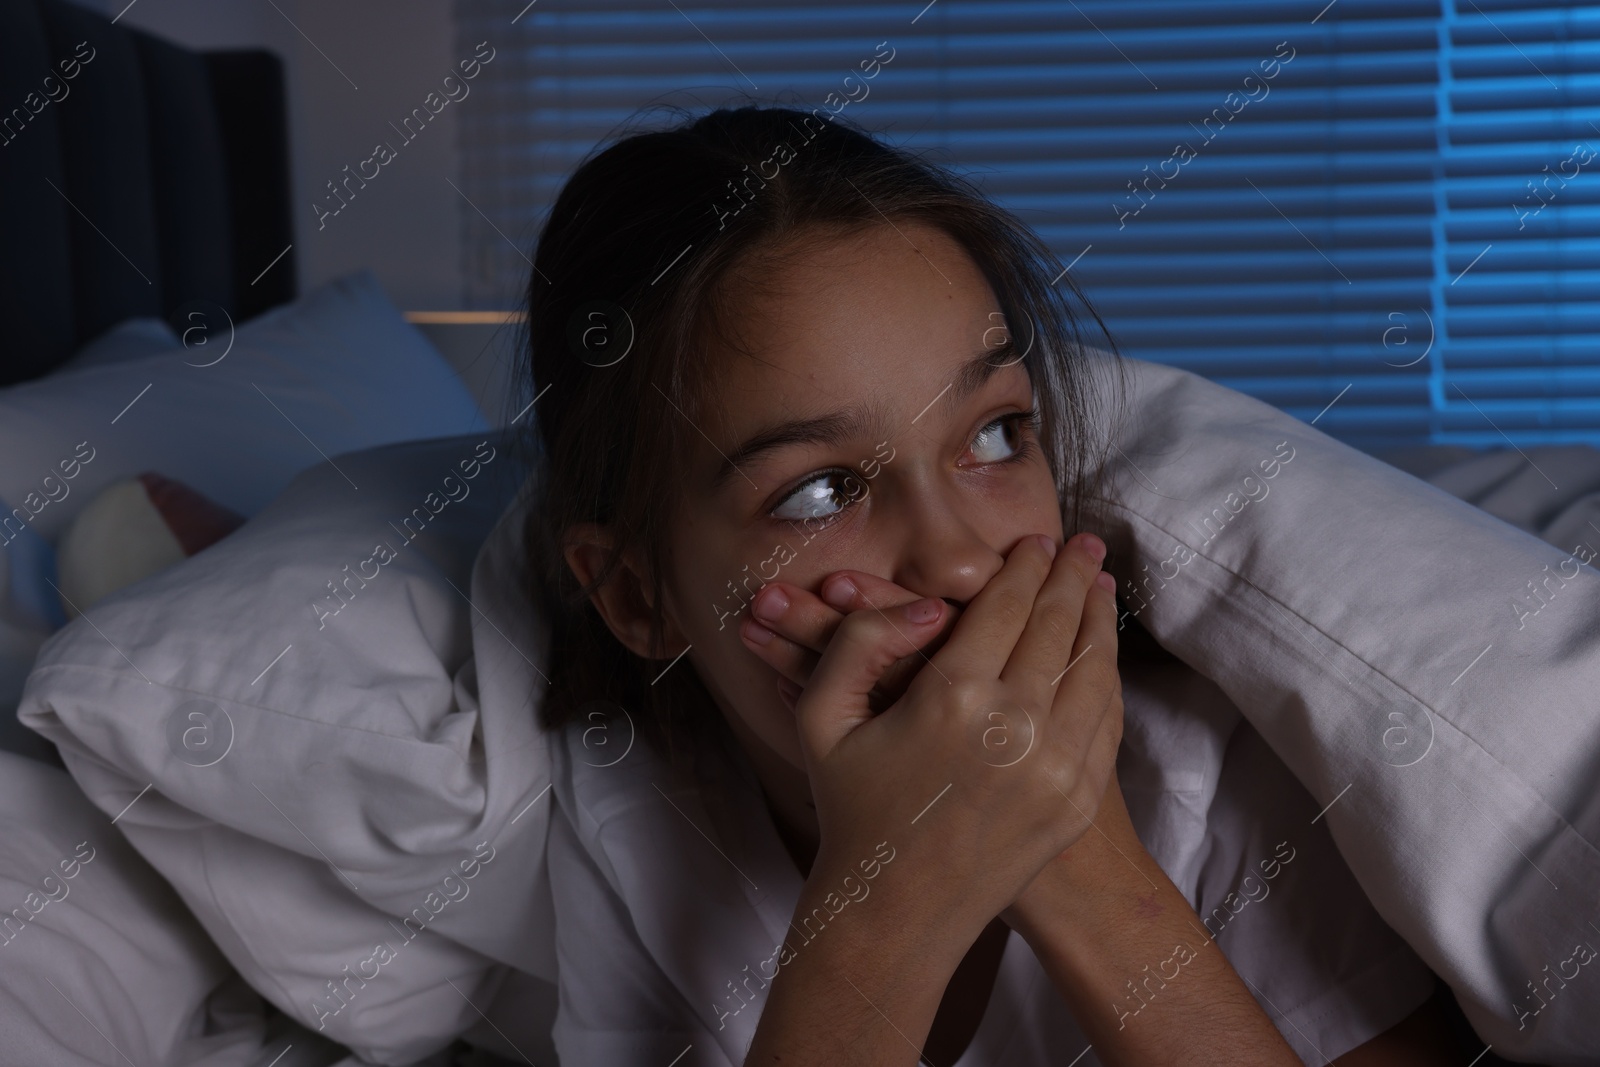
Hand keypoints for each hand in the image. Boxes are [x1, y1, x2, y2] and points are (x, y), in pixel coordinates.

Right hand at [761, 533, 1124, 950]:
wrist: (896, 912)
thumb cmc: (853, 809)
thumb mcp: (822, 718)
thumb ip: (860, 642)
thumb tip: (926, 604)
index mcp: (951, 698)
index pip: (1005, 605)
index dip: (1024, 565)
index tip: (1036, 539)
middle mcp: (1014, 728)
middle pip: (1057, 626)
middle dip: (1072, 576)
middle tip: (1083, 544)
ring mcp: (1056, 768)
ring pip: (1094, 668)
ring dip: (1098, 618)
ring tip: (1098, 584)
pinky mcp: (1077, 801)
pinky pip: (1105, 719)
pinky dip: (1107, 675)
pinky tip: (1098, 653)